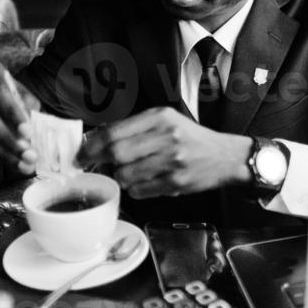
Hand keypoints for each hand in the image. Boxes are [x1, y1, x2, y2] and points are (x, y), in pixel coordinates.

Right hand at [0, 58, 41, 173]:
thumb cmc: (7, 94)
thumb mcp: (20, 95)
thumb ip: (28, 108)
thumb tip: (33, 130)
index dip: (12, 112)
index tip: (27, 132)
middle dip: (8, 138)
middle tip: (28, 154)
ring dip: (2, 150)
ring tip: (22, 163)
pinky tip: (10, 161)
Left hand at [79, 106, 251, 199]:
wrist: (226, 157)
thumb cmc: (191, 138)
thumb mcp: (167, 120)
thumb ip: (135, 127)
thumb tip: (96, 138)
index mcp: (161, 117)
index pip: (114, 131)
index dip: (91, 144)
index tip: (81, 152)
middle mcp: (167, 137)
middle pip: (116, 153)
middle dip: (100, 161)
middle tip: (94, 165)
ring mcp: (172, 161)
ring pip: (125, 175)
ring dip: (120, 177)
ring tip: (129, 172)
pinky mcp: (176, 182)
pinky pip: (140, 190)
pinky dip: (135, 189)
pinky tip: (144, 182)